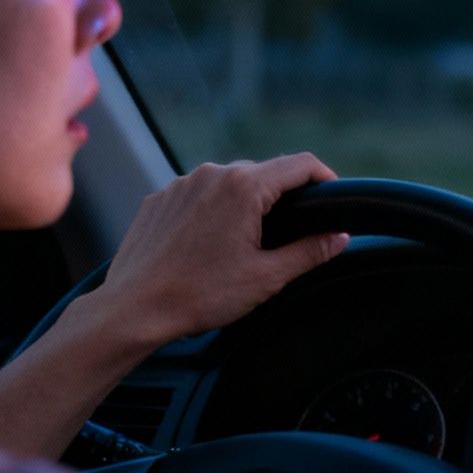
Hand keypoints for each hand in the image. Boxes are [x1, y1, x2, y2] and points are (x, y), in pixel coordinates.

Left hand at [87, 153, 347, 349]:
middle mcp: (212, 174)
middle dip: (280, 198)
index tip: (331, 197)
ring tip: (241, 246)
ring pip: (228, 184)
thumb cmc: (200, 294)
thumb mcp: (266, 278)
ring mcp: (181, 184)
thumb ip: (309, 252)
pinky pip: (197, 195)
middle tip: (287, 235)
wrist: (134, 309)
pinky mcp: (160, 199)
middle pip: (263, 173)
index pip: (300, 164)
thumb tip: (339, 237)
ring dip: (242, 205)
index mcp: (244, 187)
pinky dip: (210, 212)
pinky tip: (206, 246)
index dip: (324, 177)